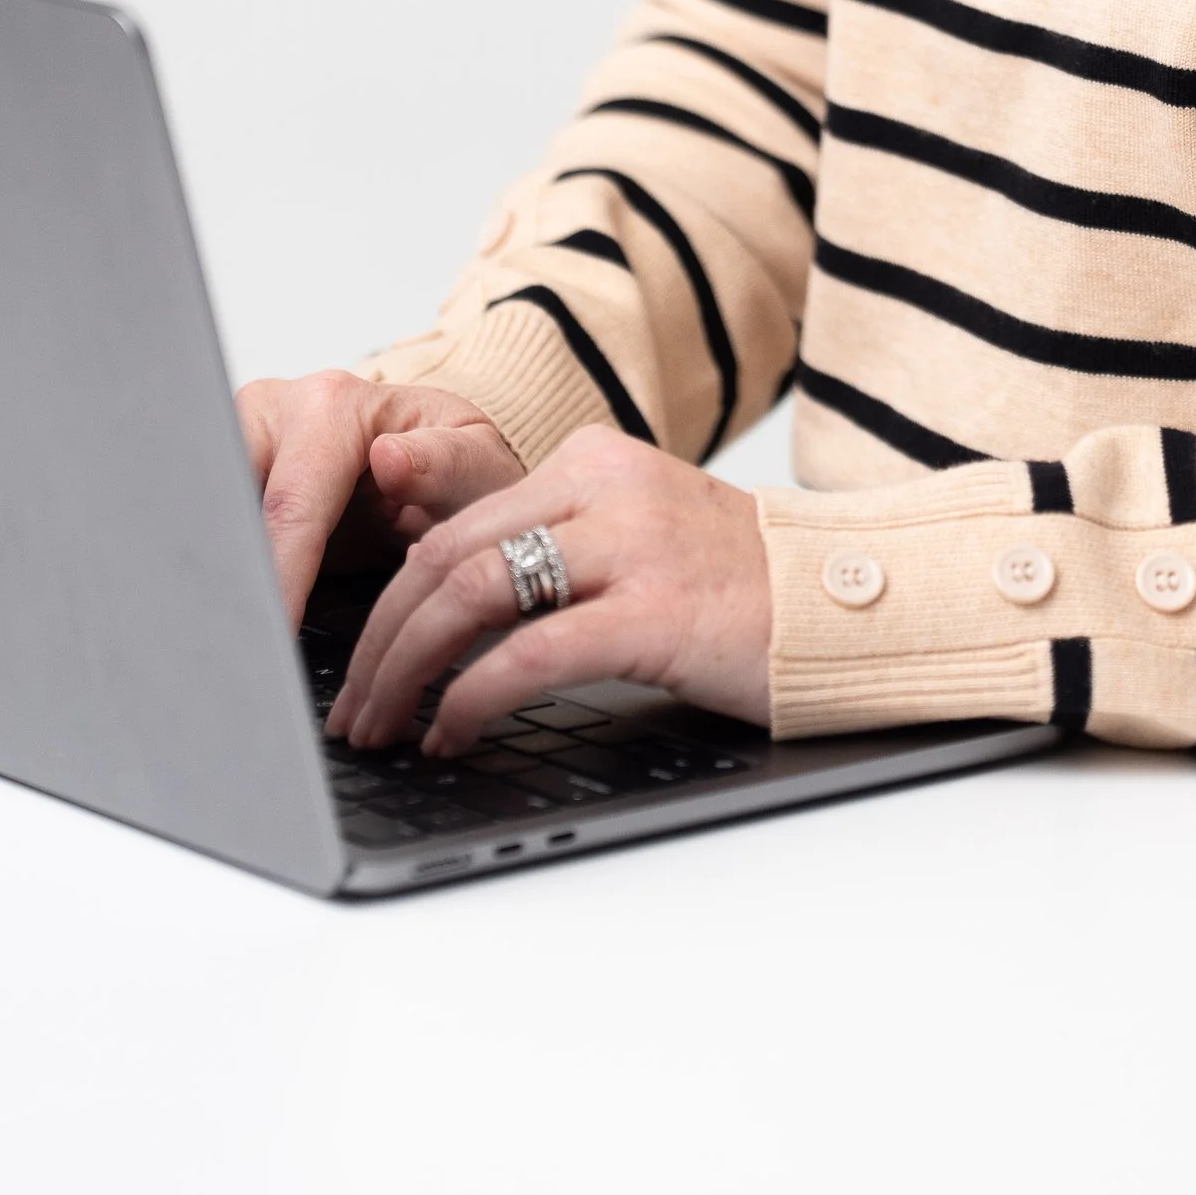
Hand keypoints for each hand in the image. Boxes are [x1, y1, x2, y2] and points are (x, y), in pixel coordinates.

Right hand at [236, 368, 524, 625]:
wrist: (437, 468)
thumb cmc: (458, 466)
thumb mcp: (476, 466)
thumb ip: (445, 464)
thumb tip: (390, 459)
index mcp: (328, 406)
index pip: (289, 505)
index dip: (280, 577)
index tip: (277, 635)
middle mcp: (272, 414)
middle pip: (225, 504)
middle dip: (232, 574)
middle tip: (244, 646)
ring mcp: (239, 446)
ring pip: (205, 517)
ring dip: (218, 577)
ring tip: (232, 642)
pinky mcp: (225, 483)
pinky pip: (210, 532)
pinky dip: (218, 576)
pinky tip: (230, 620)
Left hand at [329, 425, 772, 750]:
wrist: (846, 607)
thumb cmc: (738, 591)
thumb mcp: (637, 540)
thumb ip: (553, 549)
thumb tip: (441, 608)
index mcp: (593, 460)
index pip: (455, 522)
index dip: (389, 597)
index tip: (360, 658)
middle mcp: (605, 487)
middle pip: (445, 555)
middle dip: (380, 640)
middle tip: (349, 707)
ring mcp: (632, 545)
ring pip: (470, 595)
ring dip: (406, 670)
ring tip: (382, 724)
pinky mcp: (654, 611)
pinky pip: (527, 654)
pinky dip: (469, 700)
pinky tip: (451, 733)